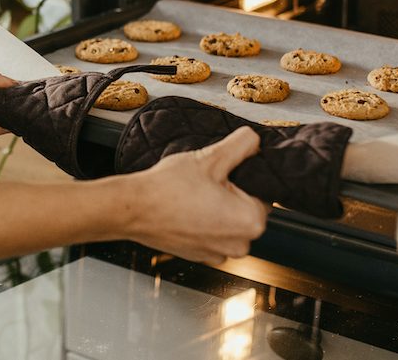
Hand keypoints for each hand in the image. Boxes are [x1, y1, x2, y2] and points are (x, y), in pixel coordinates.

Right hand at [123, 127, 268, 265]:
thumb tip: (256, 140)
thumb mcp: (211, 157)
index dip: (242, 176)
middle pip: (247, 207)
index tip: (219, 172)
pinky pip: (213, 233)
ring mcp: (220, 254)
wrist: (134, 209)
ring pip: (229, 221)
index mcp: (252, 221)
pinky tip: (186, 208)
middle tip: (205, 181)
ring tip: (193, 194)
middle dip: (231, 192)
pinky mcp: (202, 256)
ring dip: (217, 207)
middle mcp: (241, 244)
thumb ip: (243, 144)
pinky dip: (204, 221)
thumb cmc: (169, 188)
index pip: (263, 191)